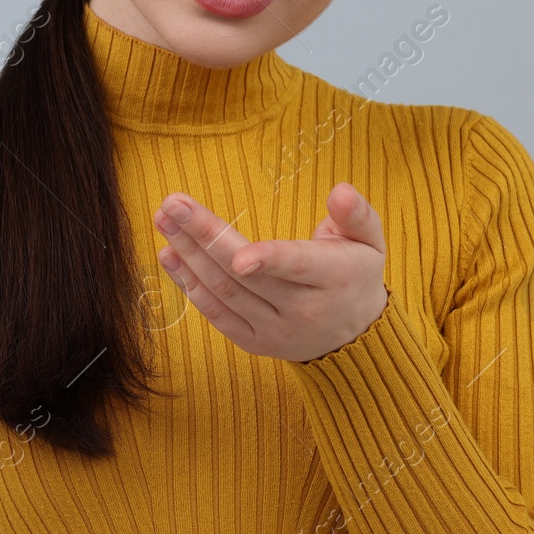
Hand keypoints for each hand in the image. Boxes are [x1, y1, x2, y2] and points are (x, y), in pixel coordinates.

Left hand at [152, 182, 389, 362]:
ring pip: (225, 293)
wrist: (355, 336)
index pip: (296, 266)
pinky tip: (169, 256)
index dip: (268, 260)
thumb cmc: (355, 273)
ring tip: (164, 221)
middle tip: (173, 205)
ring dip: (188, 256)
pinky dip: (189, 286)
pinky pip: (216, 315)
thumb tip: (340, 190)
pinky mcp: (254, 342)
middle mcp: (303, 310)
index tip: (238, 255)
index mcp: (334, 279)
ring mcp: (275, 330)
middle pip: (245, 275)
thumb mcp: (370, 240)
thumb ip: (356, 214)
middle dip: (204, 237)